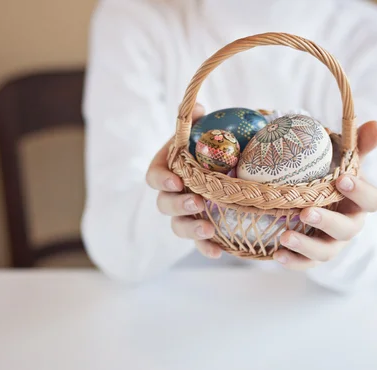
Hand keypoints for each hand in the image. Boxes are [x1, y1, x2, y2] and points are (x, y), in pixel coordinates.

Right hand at [145, 104, 222, 258]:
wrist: (222, 163)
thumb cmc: (205, 145)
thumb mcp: (200, 129)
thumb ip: (195, 119)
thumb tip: (198, 110)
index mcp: (167, 169)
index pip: (154, 176)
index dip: (162, 180)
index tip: (176, 181)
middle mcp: (171, 194)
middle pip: (165, 205)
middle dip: (179, 205)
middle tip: (196, 203)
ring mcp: (185, 213)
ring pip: (178, 226)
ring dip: (191, 229)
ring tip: (208, 229)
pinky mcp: (200, 227)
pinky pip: (199, 242)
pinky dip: (206, 248)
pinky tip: (219, 252)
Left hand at [273, 121, 376, 269]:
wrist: (319, 204)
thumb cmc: (333, 180)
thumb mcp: (345, 162)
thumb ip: (358, 145)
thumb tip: (376, 125)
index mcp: (360, 202)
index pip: (372, 200)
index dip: (360, 191)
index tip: (341, 179)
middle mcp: (350, 226)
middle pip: (347, 230)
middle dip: (328, 222)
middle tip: (307, 212)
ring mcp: (332, 244)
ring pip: (326, 251)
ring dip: (306, 246)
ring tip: (285, 236)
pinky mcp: (314, 256)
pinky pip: (305, 264)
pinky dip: (293, 261)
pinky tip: (277, 254)